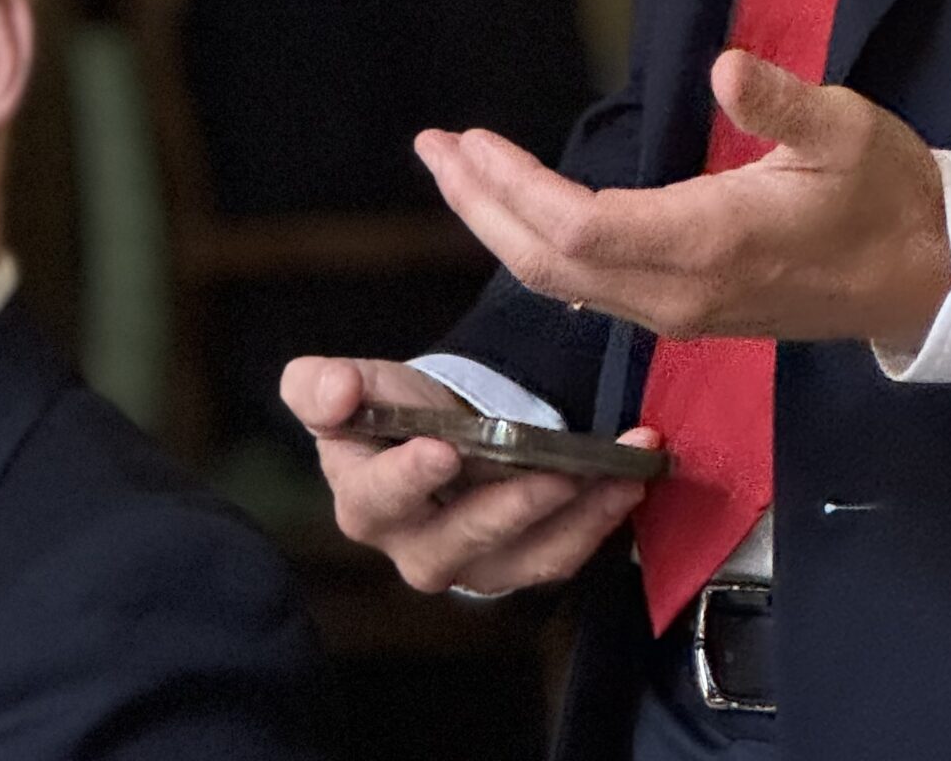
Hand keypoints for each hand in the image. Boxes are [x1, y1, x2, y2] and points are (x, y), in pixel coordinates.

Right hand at [279, 354, 657, 595]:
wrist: (436, 433)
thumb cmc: (390, 413)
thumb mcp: (350, 386)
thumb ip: (322, 386)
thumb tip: (334, 393)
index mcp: (366, 503)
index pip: (381, 499)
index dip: (408, 477)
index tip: (443, 449)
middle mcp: (417, 549)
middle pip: (461, 541)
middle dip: (511, 506)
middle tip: (554, 471)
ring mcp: (474, 564)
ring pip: (525, 555)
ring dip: (576, 516)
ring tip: (615, 473)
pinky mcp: (520, 564)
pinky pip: (562, 554)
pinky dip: (600, 518)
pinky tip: (628, 480)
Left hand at [416, 50, 950, 352]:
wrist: (931, 276)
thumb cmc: (888, 192)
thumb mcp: (847, 129)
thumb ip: (782, 103)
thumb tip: (724, 67)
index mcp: (711, 243)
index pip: (582, 229)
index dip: (517, 188)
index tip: (470, 140)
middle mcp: (681, 292)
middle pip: (552, 264)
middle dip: (482, 207)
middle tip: (432, 148)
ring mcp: (682, 312)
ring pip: (566, 282)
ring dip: (503, 227)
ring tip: (459, 170)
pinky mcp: (689, 312)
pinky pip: (592, 289)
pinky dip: (541, 248)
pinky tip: (520, 214)